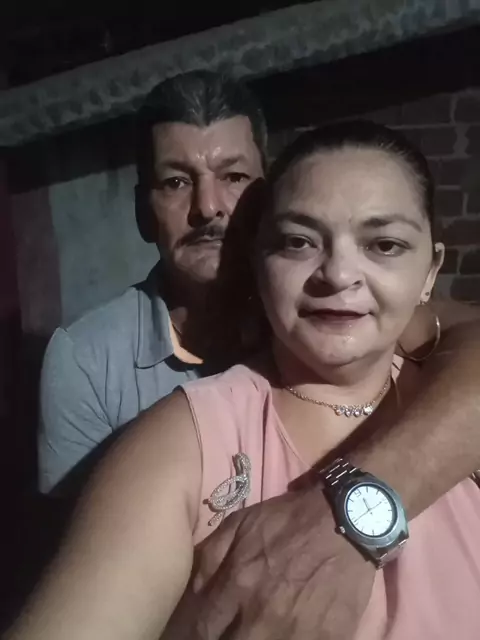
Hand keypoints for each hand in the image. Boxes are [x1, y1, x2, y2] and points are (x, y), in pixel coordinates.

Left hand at [162, 485, 374, 639]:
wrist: (344, 518)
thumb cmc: (290, 519)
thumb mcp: (242, 522)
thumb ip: (211, 555)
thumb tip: (195, 590)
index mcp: (238, 582)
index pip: (204, 629)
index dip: (200, 634)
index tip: (206, 632)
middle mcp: (261, 613)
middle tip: (229, 633)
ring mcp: (295, 630)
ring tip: (257, 632)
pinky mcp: (325, 638)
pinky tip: (286, 634)